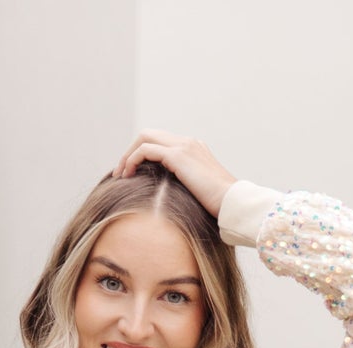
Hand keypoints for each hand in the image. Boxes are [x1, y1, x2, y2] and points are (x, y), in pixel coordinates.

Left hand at [111, 130, 235, 219]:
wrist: (233, 203)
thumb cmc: (220, 208)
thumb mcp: (199, 196)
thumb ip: (185, 191)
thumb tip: (170, 205)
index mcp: (194, 149)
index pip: (161, 142)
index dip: (142, 154)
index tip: (131, 174)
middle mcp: (188, 142)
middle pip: (150, 134)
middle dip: (131, 151)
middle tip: (120, 172)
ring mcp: (184, 146)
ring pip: (144, 138)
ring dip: (127, 155)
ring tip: (119, 175)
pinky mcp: (178, 156)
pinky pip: (145, 150)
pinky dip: (132, 160)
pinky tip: (127, 176)